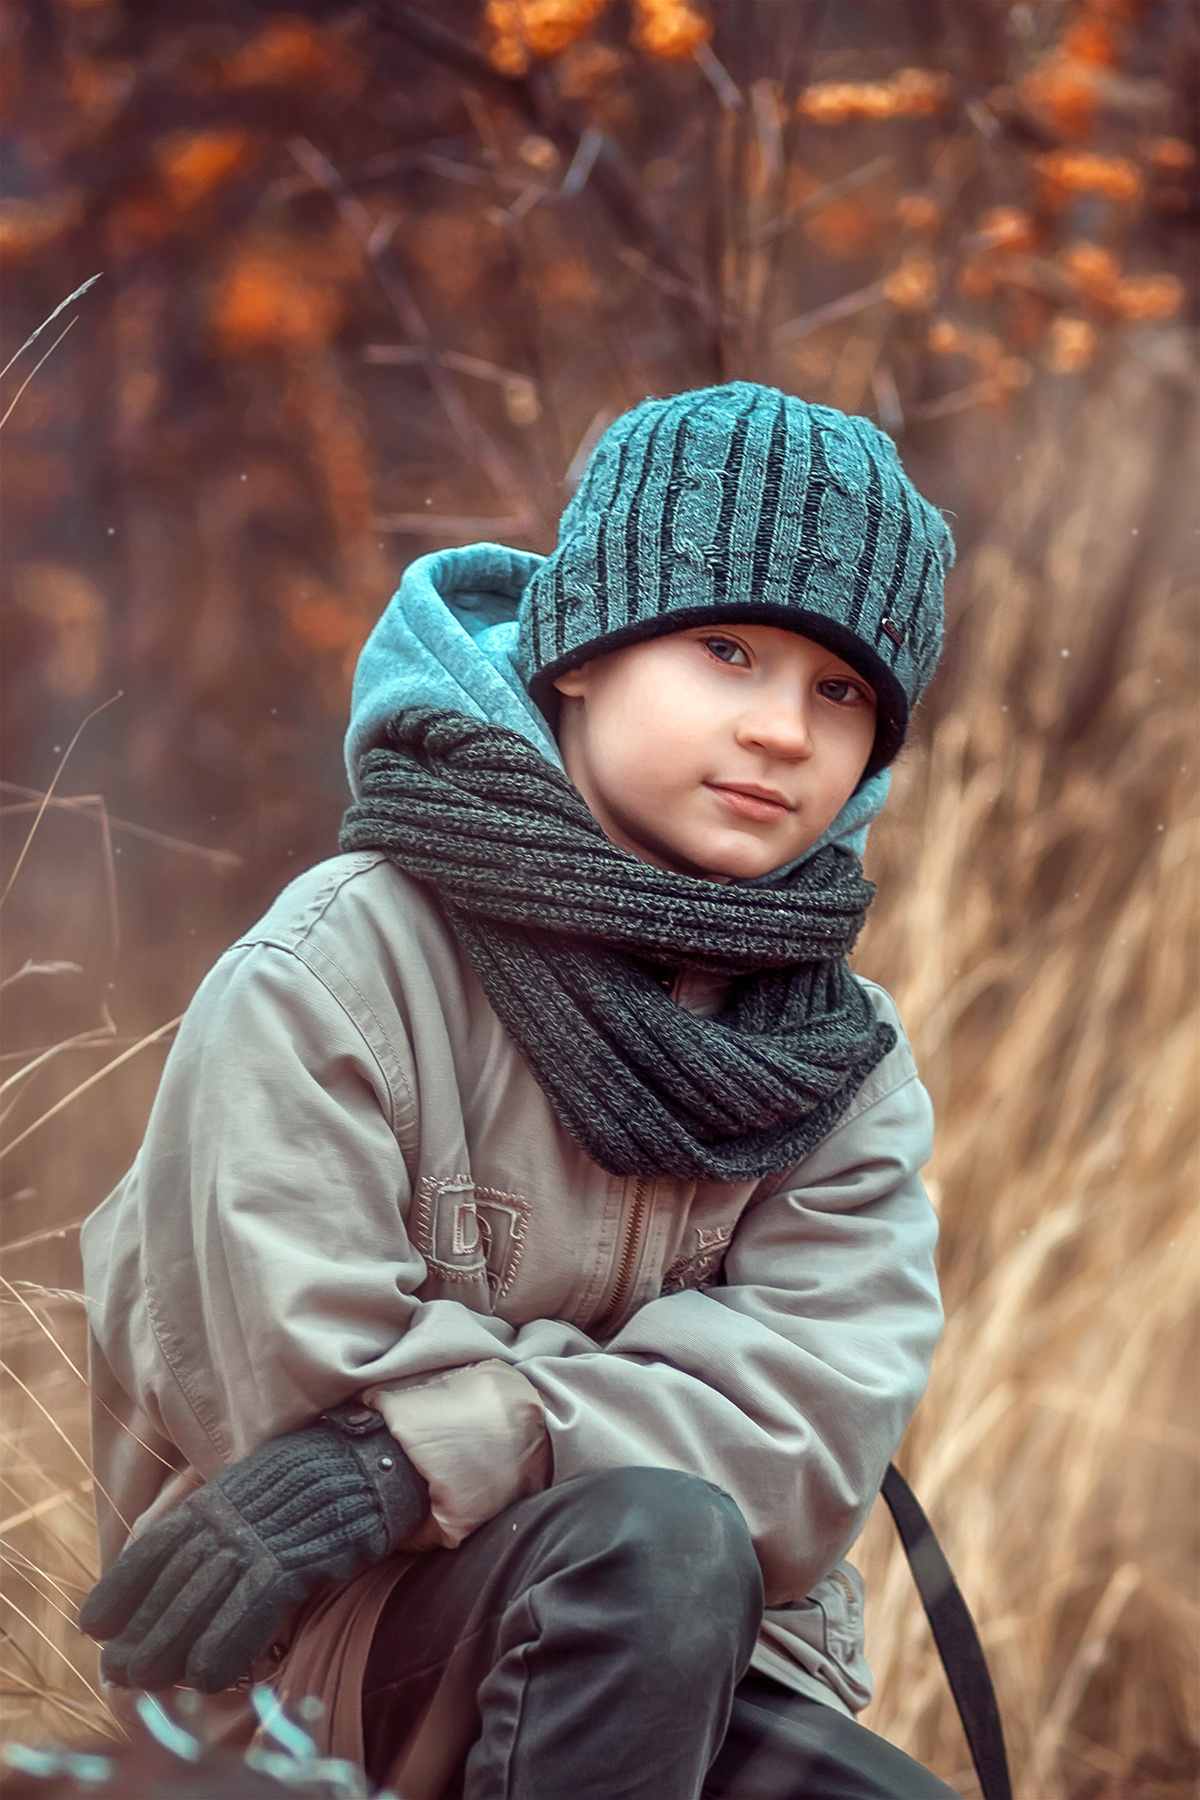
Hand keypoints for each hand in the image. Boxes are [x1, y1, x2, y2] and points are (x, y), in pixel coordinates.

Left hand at [79, 1406, 427, 1692]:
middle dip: (140, 1631)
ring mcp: (262, 1536)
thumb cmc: (313, 1475)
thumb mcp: (252, 1484)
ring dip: (170, 1646)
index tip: (93, 1626)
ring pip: (202, 1599)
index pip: (154, 1545)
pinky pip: (251, 1608)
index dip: (120, 1586)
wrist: (372, 1456)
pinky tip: (207, 1677)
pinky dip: (226, 1644)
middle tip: (117, 1672)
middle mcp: (230, 1516)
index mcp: (217, 1497)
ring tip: (145, 1683)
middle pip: (172, 1582)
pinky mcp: (297, 1556)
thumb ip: (218, 1516)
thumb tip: (180, 1552)